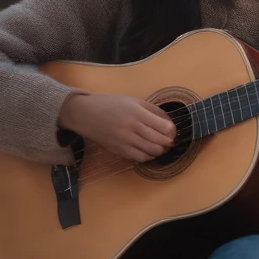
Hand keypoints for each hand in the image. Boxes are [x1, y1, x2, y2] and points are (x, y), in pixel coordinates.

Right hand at [58, 92, 175, 162]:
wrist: (86, 114)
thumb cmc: (110, 104)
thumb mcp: (133, 100)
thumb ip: (153, 110)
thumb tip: (169, 122)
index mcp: (137, 112)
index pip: (163, 126)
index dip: (172, 131)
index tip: (173, 130)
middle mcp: (132, 128)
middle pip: (160, 141)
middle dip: (169, 142)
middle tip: (171, 140)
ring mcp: (125, 141)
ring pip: (152, 151)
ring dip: (161, 150)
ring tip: (162, 146)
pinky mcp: (119, 151)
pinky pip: (140, 158)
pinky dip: (149, 156)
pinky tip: (150, 151)